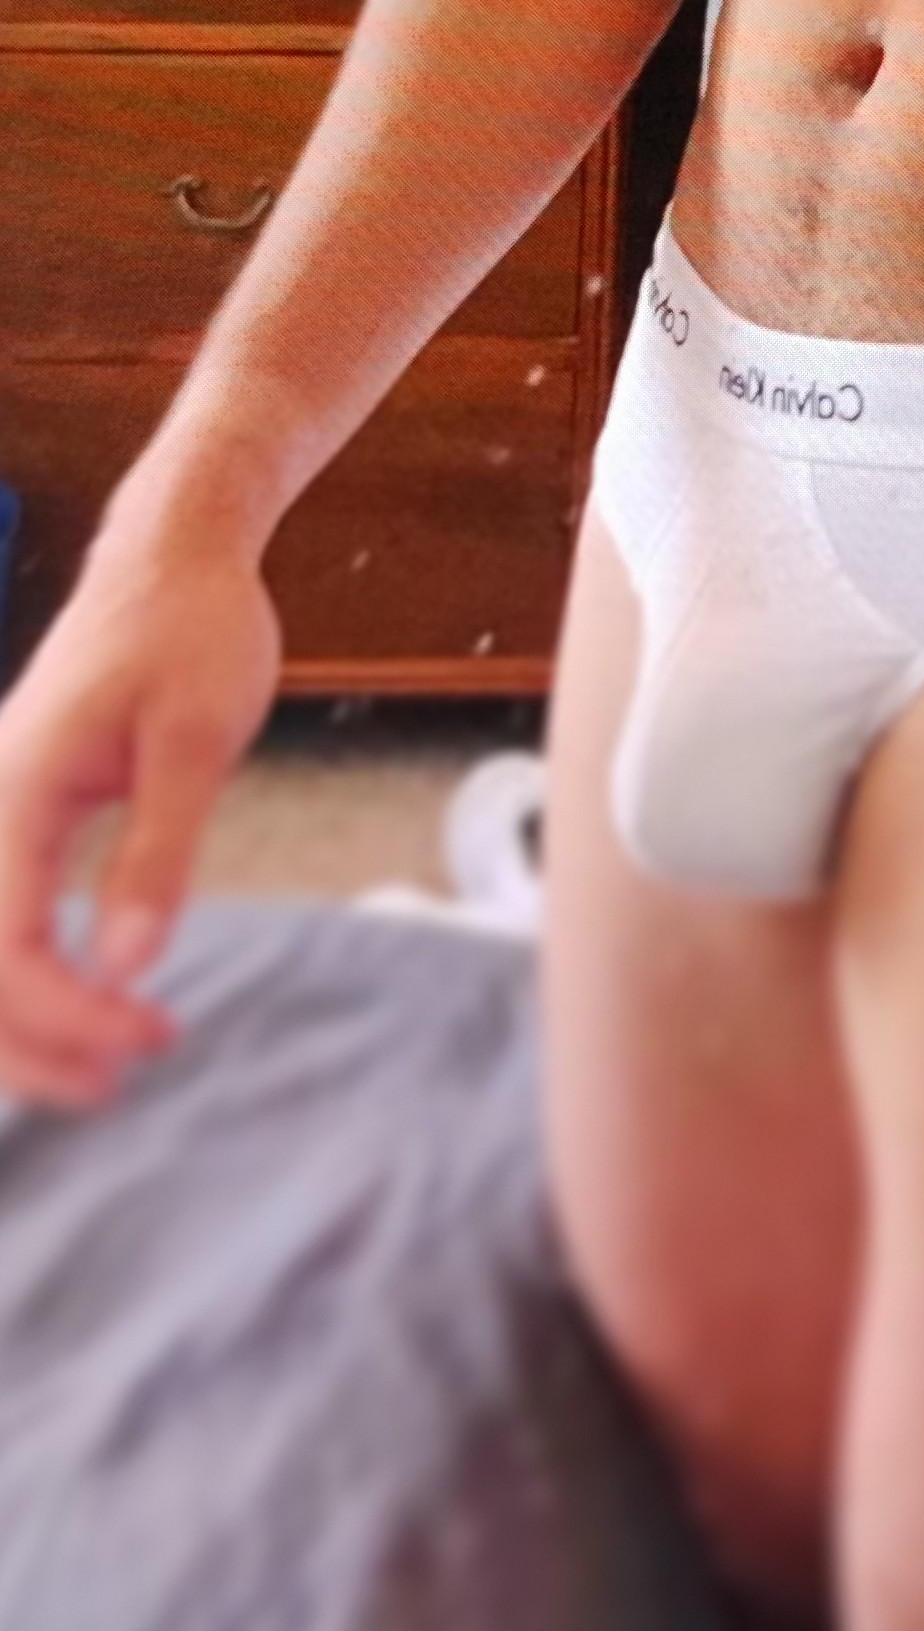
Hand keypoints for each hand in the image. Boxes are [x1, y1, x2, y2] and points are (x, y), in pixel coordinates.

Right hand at [0, 536, 282, 1107]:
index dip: (66, 1014)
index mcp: (16, 792)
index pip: (5, 945)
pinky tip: (96, 999)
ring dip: (27, 1018)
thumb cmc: (192, 631)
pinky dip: (31, 975)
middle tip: (129, 1073)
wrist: (173, 557)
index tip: (151, 1035)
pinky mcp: (17, 814)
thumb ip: (159, 850)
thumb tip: (129, 966)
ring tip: (115, 1058)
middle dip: (35, 1042)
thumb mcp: (197, 739)